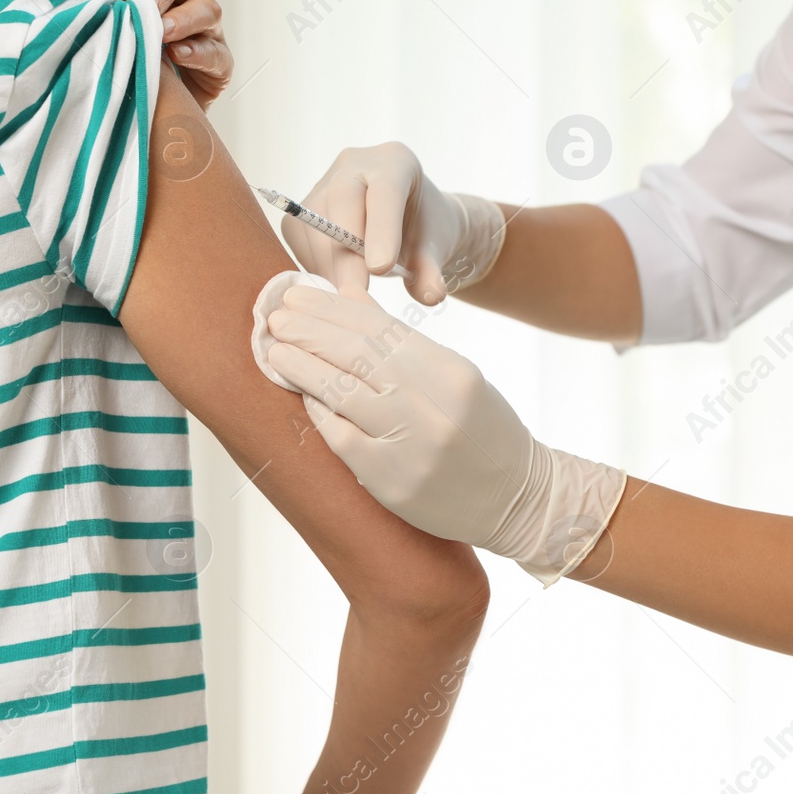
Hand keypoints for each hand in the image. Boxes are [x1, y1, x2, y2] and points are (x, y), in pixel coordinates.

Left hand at [101, 0, 232, 108]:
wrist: (151, 120)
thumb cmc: (128, 73)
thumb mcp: (111, 38)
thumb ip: (107, 6)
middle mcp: (182, 3)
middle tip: (142, 2)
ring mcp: (205, 31)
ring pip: (208, 7)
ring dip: (184, 17)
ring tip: (163, 32)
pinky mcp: (219, 64)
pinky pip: (217, 52)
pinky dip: (198, 52)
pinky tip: (178, 56)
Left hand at [265, 286, 626, 583]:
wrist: (517, 498)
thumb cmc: (482, 430)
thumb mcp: (455, 377)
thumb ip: (403, 345)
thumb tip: (348, 302)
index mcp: (451, 372)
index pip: (378, 328)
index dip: (332, 308)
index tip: (299, 295)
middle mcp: (432, 405)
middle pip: (355, 354)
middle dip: (309, 330)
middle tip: (276, 315)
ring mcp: (410, 445)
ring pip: (342, 392)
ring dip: (302, 365)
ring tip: (275, 348)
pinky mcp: (391, 481)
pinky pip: (340, 436)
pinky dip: (318, 410)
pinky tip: (301, 392)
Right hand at [283, 142, 506, 303]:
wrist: (405, 225)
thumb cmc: (422, 231)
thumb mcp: (433, 249)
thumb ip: (431, 271)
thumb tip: (431, 295)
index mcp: (395, 162)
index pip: (385, 190)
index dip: (381, 229)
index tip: (381, 268)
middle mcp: (355, 163)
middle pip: (341, 199)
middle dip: (346, 250)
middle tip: (355, 290)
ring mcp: (323, 182)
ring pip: (313, 221)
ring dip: (327, 263)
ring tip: (348, 294)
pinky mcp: (301, 208)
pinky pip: (297, 236)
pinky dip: (313, 264)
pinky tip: (335, 282)